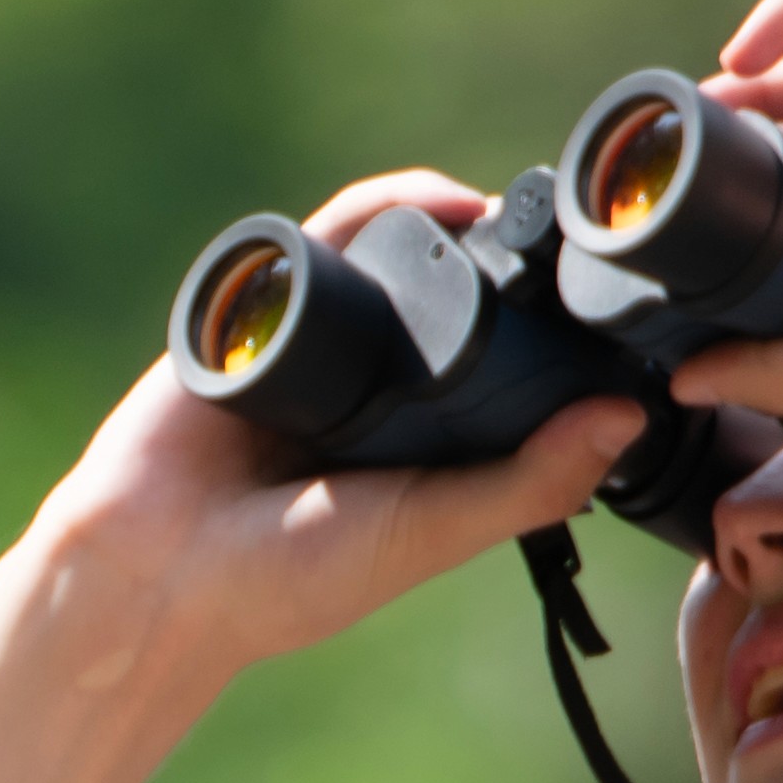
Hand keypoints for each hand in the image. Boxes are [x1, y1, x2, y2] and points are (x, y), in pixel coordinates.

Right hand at [37, 166, 637, 692]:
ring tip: (522, 213)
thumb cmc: (286, 578)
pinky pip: (329, 237)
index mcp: (429, 439)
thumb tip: (628, 416)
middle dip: (519, 265)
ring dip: (459, 227)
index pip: (514, 365)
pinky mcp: (262, 306)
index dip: (567, 330)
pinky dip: (380, 209)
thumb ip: (525, 482)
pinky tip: (437, 204)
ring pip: (402, 259)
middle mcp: (381, 383)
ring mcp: (322, 337)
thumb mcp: (429, 532)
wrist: (152, 568)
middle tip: (587, 237)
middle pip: (463, 299)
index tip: (631, 302)